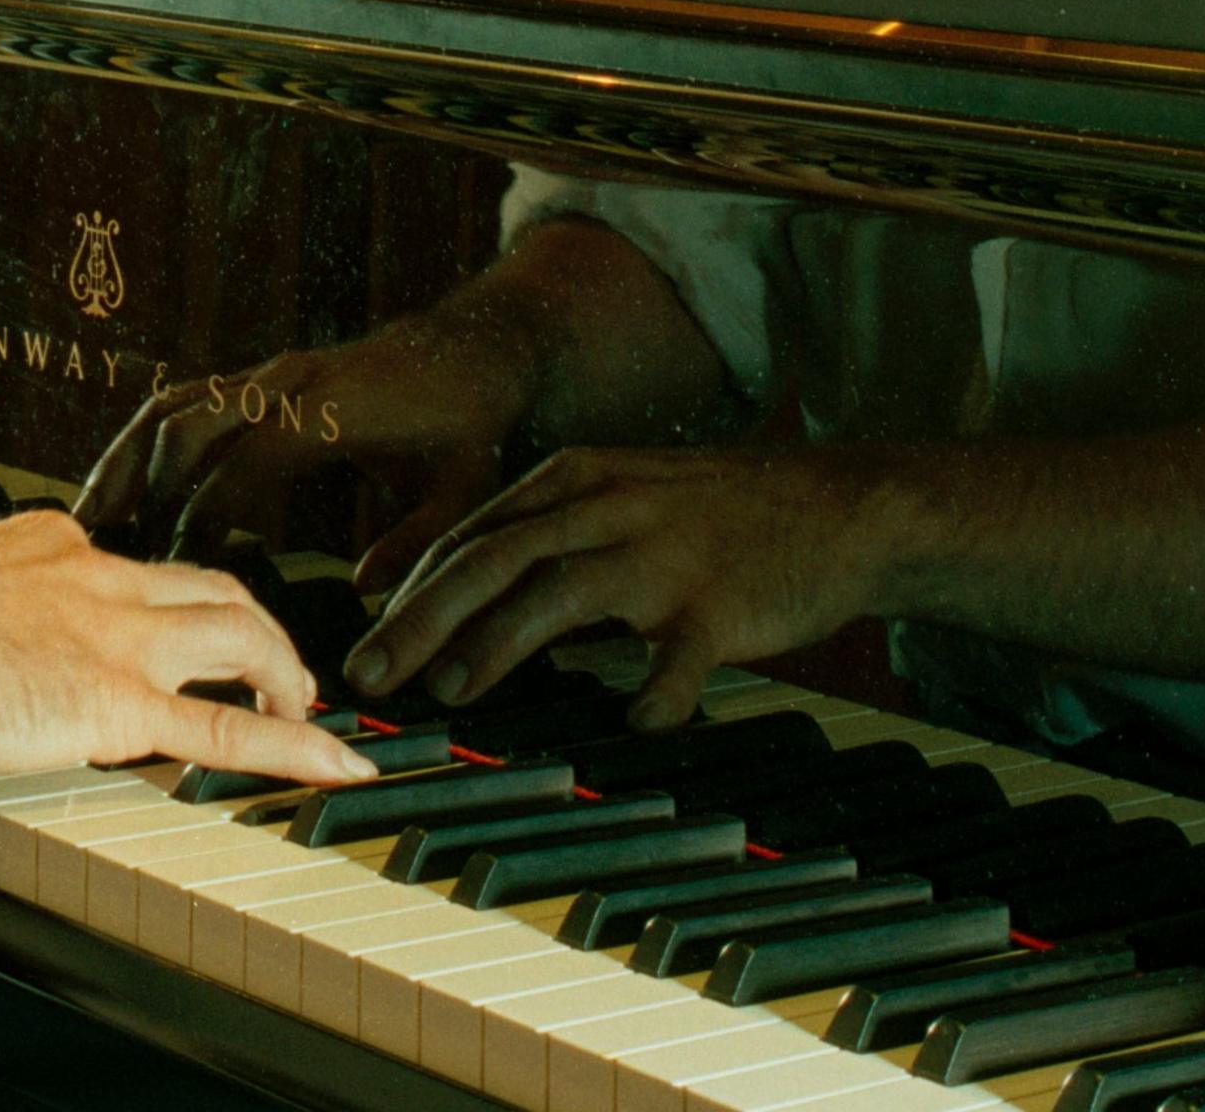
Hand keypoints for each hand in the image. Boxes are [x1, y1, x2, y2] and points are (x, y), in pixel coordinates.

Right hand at [0, 511, 376, 784]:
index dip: (164, 603)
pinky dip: (295, 747)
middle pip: (209, 588)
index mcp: (44, 546)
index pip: (130, 569)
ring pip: (240, 639)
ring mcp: (115, 638)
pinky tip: (335, 763)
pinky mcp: (120, 703)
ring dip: (283, 671)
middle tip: (273, 664)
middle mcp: (95, 578)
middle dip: (253, 625)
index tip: (169, 628)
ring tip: (304, 709)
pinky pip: (230, 729)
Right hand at [72, 322, 525, 590]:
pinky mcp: (260, 379)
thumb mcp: (463, 491)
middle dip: (142, 488)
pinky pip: (184, 402)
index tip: (181, 565)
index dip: (207, 513)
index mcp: (331, 408)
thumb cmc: (470, 420)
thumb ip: (418, 545)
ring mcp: (268, 374)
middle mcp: (288, 382)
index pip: (245, 460)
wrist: (476, 346)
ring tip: (90, 520)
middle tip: (112, 552)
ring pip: (172, 407)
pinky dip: (145, 445)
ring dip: (127, 462)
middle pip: (186, 423)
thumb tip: (368, 593)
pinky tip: (123, 490)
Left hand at [342, 446, 894, 728]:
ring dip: (496, 646)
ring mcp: (668, 554)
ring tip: (448, 690)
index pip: (471, 534)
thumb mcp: (619, 499)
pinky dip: (650, 695)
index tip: (363, 636)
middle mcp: (611, 507)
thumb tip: (454, 600)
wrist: (841, 508)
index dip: (410, 588)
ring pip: (561, 594)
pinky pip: (678, 661)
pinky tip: (626, 725)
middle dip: (420, 618)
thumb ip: (542, 537)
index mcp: (577, 480)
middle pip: (493, 559)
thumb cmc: (714, 517)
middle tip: (370, 672)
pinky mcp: (723, 604)